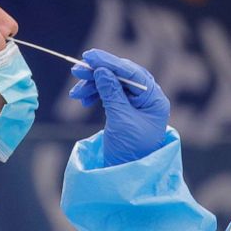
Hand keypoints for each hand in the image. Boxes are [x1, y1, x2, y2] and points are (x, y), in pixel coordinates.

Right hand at [69, 49, 169, 165]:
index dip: (110, 62)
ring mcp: (137, 104)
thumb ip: (111, 93)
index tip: (90, 56)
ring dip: (93, 85)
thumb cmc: (130, 150)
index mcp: (154, 99)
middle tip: (76, 71)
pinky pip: (109, 94)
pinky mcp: (125, 110)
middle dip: (98, 73)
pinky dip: (95, 94)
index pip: (132, 73)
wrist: (127, 175)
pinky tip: (82, 99)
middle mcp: (148, 98)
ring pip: (113, 84)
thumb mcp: (120, 119)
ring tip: (76, 93)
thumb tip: (102, 71)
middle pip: (122, 76)